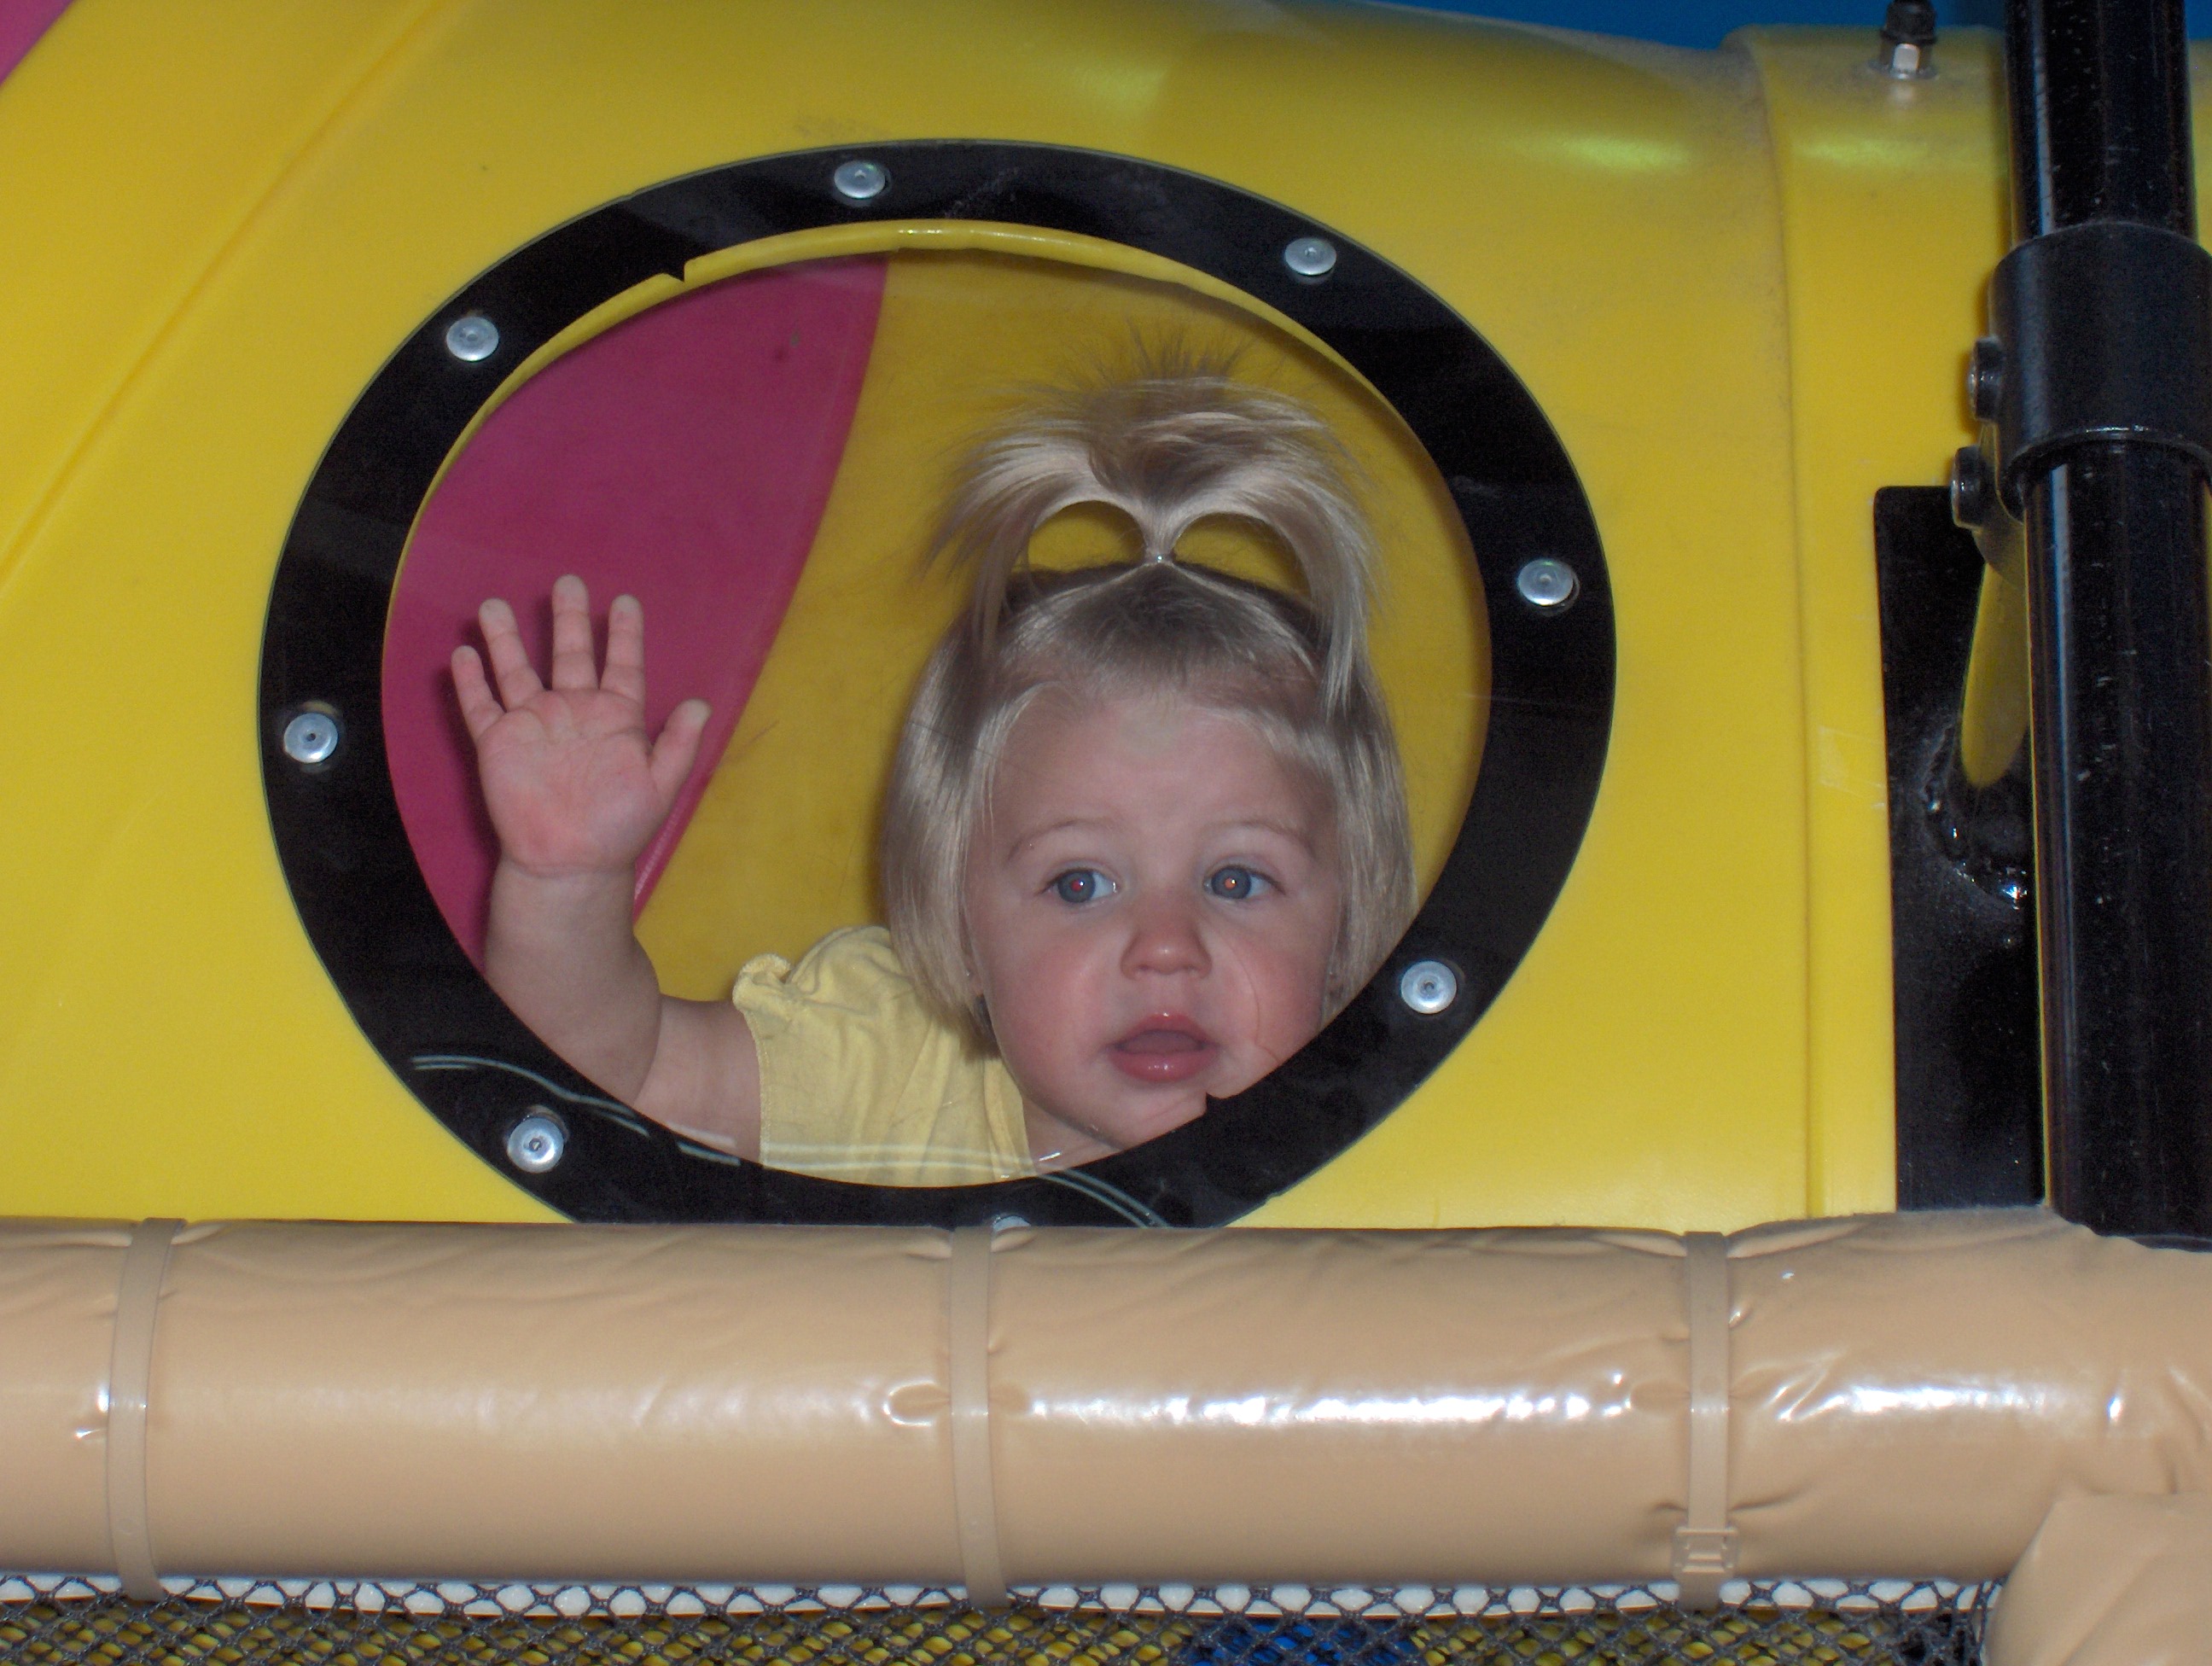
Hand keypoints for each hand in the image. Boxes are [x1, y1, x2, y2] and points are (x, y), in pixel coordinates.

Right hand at [452, 575, 709, 879]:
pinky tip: (464, 654)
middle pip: (569, 654)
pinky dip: (472, 682)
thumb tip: (700, 703)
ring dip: (506, 639)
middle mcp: (574, 712)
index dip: (623, 635)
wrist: (570, 863)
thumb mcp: (660, 786)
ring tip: (493, 605)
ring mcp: (534, 725)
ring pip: (517, 670)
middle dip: (568, 619)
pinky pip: (481, 706)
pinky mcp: (499, 744)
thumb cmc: (618, 827)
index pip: (621, 665)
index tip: (625, 601)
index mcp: (615, 718)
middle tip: (567, 581)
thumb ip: (679, 744)